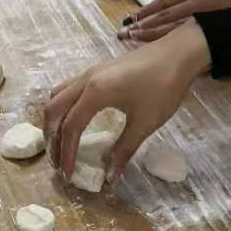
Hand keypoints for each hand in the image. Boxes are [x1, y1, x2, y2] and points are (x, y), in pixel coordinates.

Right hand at [44, 24, 211, 183]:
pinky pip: (69, 89)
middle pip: (54, 109)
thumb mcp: (145, 123)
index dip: (66, 153)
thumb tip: (110, 177)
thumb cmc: (163, 87)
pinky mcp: (98, 70)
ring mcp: (90, 72)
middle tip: (57, 161)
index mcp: (94, 93)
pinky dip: (64, 107)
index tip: (67, 175)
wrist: (178, 53)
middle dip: (52, 137)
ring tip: (61, 141)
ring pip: (58, 96)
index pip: (70, 127)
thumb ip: (124, 150)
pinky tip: (76, 119)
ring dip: (55, 120)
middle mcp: (85, 80)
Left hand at [118, 0, 230, 41]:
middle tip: (124, 36)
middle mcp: (200, 3)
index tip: (131, 20)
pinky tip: (166, 54)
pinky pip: (195, 42)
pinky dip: (178, 47)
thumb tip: (183, 0)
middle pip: (165, 18)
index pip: (165, 2)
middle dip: (144, 28)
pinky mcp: (220, 32)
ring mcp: (210, 19)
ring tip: (136, 43)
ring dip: (155, 38)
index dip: (147, 13)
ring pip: (176, 31)